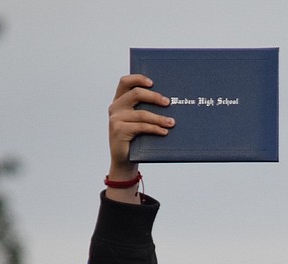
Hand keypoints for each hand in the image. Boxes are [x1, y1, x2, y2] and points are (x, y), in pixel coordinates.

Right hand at [106, 74, 174, 197]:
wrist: (124, 160)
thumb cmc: (136, 138)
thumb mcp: (139, 121)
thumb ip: (146, 109)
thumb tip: (169, 101)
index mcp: (120, 100)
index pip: (125, 82)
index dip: (138, 78)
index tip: (153, 82)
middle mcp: (115, 107)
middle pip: (135, 94)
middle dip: (154, 97)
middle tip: (168, 102)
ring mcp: (116, 119)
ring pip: (141, 114)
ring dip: (159, 118)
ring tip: (172, 122)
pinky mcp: (118, 130)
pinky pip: (141, 127)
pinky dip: (155, 129)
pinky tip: (164, 132)